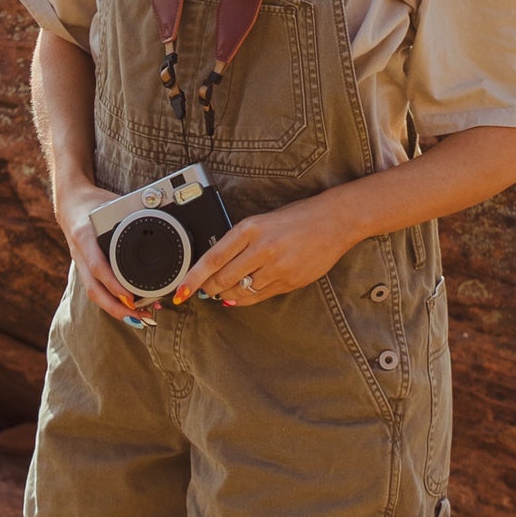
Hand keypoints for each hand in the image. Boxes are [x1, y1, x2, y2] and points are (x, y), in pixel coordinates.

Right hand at [57, 178, 152, 326]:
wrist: (69, 202)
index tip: (131, 298)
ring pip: (94, 293)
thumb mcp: (112, 202)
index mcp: (85, 236)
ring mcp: (80, 263)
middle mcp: (80, 253)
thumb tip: (162, 215)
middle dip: (117, 308)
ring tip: (140, 319)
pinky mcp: (84, 268)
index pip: (97, 266)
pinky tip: (129, 308)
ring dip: (115, 309)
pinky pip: (96, 288)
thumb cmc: (93, 201)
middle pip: (94, 289)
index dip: (113, 285)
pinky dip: (112, 301)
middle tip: (141, 318)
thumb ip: (132, 211)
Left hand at [174, 190, 362, 306]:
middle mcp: (261, 248)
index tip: (181, 292)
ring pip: (240, 292)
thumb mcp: (262, 222)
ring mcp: (276, 267)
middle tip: (204, 291)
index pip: (212, 259)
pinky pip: (259, 296)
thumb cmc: (297, 218)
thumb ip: (239, 245)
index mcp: (250, 228)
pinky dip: (247, 298)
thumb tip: (217, 271)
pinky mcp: (289, 281)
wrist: (334, 221)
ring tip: (225, 291)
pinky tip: (244, 293)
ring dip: (228, 295)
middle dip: (209, 289)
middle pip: (222, 280)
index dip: (192, 279)